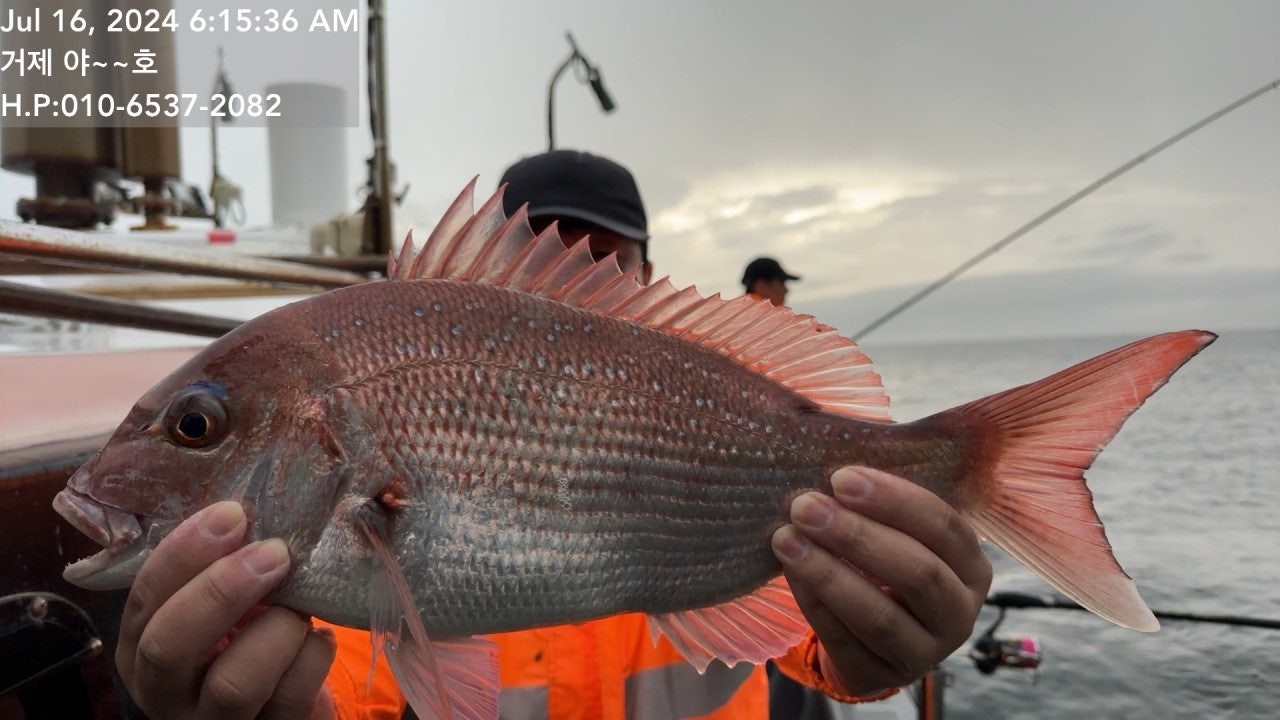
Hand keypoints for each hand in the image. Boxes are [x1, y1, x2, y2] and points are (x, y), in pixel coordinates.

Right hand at [116, 501, 337, 718]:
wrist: (277, 705)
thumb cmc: (243, 638)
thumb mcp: (216, 605)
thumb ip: (219, 566)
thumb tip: (249, 511)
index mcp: (141, 648)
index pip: (144, 599)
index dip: (184, 554)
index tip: (231, 514)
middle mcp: (164, 693)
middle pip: (170, 647)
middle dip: (222, 590)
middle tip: (275, 553)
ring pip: (233, 683)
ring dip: (278, 630)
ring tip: (299, 609)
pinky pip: (290, 699)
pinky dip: (313, 658)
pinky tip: (318, 640)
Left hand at [772, 466, 991, 696]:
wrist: (872, 632)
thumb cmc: (885, 557)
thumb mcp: (899, 528)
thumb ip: (882, 495)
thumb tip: (829, 433)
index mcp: (972, 566)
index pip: (945, 527)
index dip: (894, 500)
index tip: (841, 476)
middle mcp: (959, 614)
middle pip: (916, 573)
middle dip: (856, 536)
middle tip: (804, 505)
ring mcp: (923, 653)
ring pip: (879, 616)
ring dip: (828, 573)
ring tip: (785, 537)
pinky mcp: (881, 677)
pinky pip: (845, 641)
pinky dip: (814, 603)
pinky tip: (789, 570)